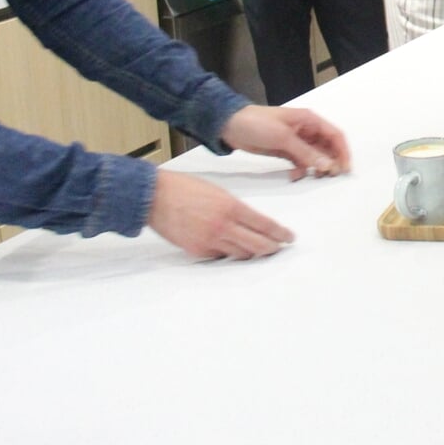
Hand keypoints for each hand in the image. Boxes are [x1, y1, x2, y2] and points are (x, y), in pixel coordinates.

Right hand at [147, 169, 292, 258]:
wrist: (154, 197)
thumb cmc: (184, 188)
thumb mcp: (218, 192)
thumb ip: (235, 209)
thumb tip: (249, 223)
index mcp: (231, 207)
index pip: (265, 225)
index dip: (280, 233)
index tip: (289, 237)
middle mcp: (223, 226)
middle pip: (258, 245)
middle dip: (271, 248)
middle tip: (278, 247)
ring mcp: (210, 241)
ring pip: (240, 254)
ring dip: (250, 252)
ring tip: (256, 249)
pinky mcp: (197, 251)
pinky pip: (219, 257)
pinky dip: (226, 253)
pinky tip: (229, 248)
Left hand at [220, 104, 351, 179]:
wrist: (229, 125)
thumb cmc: (258, 124)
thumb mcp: (283, 137)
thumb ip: (306, 152)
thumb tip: (327, 166)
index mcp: (309, 120)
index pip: (335, 135)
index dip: (343, 151)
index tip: (344, 169)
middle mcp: (306, 130)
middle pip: (327, 147)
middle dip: (330, 161)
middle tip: (329, 177)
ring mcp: (296, 141)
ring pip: (314, 156)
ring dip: (315, 167)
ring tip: (312, 177)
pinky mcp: (285, 150)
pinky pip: (300, 162)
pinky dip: (301, 169)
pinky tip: (294, 176)